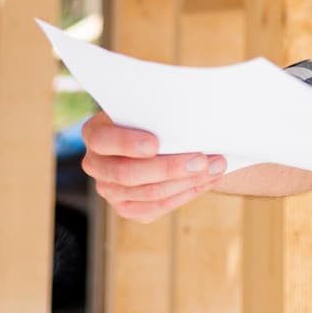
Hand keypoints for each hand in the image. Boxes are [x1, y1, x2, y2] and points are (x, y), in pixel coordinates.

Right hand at [80, 111, 226, 222]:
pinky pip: (157, 208)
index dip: (128, 144)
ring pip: (149, 193)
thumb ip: (158, 107)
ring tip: (216, 167)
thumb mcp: (147, 104)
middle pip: (129, 174)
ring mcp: (109, 190)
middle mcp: (96, 165)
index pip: (103, 140)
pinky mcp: (127, 208)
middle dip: (170, 167)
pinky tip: (207, 180)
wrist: (152, 135)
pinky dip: (186, 193)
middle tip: (203, 159)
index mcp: (95, 133)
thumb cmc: (151, 114)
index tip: (155, 143)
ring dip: (187, 181)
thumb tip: (188, 108)